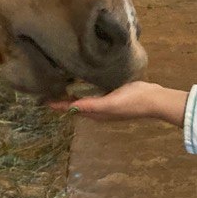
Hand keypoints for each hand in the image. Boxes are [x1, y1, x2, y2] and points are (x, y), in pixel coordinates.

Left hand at [49, 81, 187, 125]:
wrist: (154, 99)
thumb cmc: (132, 101)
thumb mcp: (110, 103)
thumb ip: (91, 105)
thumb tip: (71, 108)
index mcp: (96, 113)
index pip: (73, 109)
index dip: (58, 105)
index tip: (43, 100)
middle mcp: (99, 110)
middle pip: (76, 107)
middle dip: (63, 101)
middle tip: (49, 92)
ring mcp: (107, 104)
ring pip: (84, 101)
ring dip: (73, 97)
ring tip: (61, 88)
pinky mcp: (114, 96)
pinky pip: (94, 95)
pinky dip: (85, 91)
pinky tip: (84, 84)